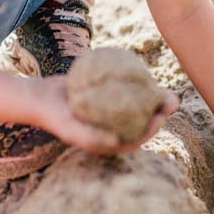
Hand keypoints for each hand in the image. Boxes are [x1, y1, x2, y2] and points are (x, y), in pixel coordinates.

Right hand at [29, 76, 176, 154]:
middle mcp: (115, 127)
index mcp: (111, 141)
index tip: (160, 118)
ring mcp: (114, 111)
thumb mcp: (70, 129)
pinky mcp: (110, 96)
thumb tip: (117, 142)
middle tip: (171, 99)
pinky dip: (138, 82)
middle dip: (161, 113)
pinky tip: (147, 71)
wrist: (41, 98)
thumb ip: (91, 137)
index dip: (152, 131)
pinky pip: (128, 89)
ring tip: (166, 87)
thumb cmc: (55, 117)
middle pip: (143, 121)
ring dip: (155, 97)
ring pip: (139, 105)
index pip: (136, 139)